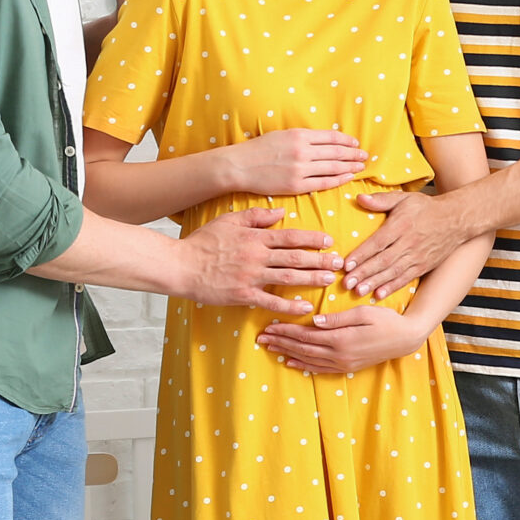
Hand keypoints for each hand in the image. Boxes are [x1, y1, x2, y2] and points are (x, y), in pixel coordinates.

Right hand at [178, 209, 340, 314]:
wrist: (181, 265)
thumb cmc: (204, 242)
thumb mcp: (229, 220)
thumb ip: (257, 215)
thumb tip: (281, 212)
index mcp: (255, 237)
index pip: (290, 236)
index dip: (312, 239)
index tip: (329, 241)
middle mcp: (256, 256)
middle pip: (295, 257)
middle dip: (320, 260)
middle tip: (339, 263)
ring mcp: (251, 277)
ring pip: (288, 277)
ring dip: (311, 279)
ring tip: (329, 280)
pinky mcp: (243, 295)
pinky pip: (271, 301)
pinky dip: (289, 305)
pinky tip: (305, 307)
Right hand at [223, 129, 369, 196]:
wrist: (240, 165)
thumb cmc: (258, 149)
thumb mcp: (281, 134)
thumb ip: (302, 137)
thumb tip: (322, 141)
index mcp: (298, 135)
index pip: (330, 137)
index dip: (346, 141)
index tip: (356, 143)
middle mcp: (302, 150)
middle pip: (335, 152)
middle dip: (353, 154)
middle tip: (365, 156)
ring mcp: (300, 168)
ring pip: (333, 167)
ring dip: (350, 166)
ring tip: (361, 167)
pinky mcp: (296, 184)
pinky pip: (323, 182)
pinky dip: (338, 179)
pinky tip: (347, 177)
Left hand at [256, 305, 429, 374]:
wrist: (405, 339)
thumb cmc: (386, 320)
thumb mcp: (363, 312)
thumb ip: (338, 318)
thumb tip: (314, 320)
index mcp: (341, 339)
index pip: (305, 334)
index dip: (286, 331)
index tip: (269, 326)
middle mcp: (339, 354)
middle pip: (302, 348)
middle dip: (280, 342)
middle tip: (261, 338)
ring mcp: (342, 363)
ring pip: (308, 359)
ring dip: (287, 353)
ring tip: (270, 348)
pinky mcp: (347, 367)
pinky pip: (319, 369)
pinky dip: (303, 366)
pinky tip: (291, 362)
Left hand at [342, 190, 470, 299]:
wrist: (457, 220)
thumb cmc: (427, 208)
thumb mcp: (404, 198)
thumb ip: (381, 200)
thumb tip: (359, 198)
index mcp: (401, 225)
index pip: (378, 242)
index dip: (362, 254)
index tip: (346, 264)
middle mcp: (409, 243)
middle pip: (383, 260)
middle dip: (364, 273)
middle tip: (346, 283)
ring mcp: (417, 256)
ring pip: (392, 272)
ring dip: (374, 282)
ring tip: (358, 291)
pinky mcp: (423, 266)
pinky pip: (405, 278)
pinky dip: (392, 287)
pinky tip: (379, 294)